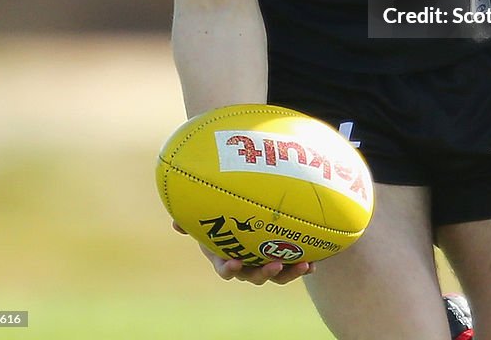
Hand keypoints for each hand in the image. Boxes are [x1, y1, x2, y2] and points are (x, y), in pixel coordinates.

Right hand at [172, 221, 314, 284]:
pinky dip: (304, 265)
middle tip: (274, 265)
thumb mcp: (208, 216)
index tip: (234, 263)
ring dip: (289, 272)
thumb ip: (192, 218)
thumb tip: (175, 223)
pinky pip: (293, 264)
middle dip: (265, 273)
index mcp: (227, 257)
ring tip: (303, 265)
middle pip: (255, 275)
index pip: (226, 269)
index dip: (229, 269)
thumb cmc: (221, 216)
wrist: (246, 217)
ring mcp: (265, 261)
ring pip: (277, 274)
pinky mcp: (282, 256)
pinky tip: (315, 262)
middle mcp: (247, 264)